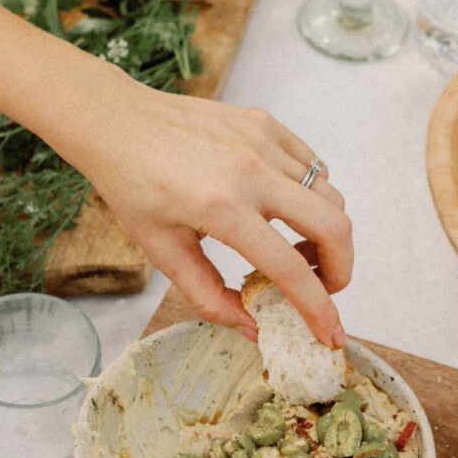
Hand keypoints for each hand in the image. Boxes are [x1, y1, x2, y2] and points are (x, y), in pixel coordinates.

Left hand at [54, 60, 352, 346]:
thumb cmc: (132, 187)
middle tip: (321, 288)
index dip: (318, 310)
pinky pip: (314, 167)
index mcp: (222, 208)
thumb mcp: (164, 253)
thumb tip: (254, 328)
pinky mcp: (266, 124)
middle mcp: (251, 171)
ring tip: (295, 251)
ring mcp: (263, 142)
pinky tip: (284, 211)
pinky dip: (313, 198)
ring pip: (330, 196)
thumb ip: (211, 297)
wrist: (116, 122)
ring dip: (326, 235)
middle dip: (340, 270)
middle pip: (334, 227)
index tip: (331, 335)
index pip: (291, 270)